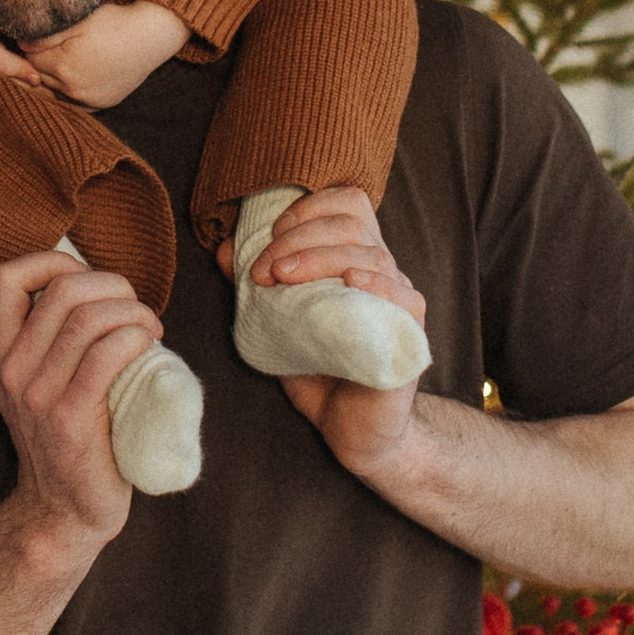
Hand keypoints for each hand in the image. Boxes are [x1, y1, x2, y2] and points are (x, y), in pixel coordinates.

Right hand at [0, 248, 163, 562]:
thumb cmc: (71, 439)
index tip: (89, 281)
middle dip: (113, 285)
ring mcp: (37, 395)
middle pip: (63, 289)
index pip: (6, 279)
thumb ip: (53, 341)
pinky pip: (106, 354)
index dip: (52, 261)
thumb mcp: (40, 385)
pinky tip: (149, 348)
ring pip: (88, 317)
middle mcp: (10, 370)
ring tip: (150, 331)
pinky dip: (136, 338)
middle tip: (138, 311)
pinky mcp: (70, 418)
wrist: (63, 511)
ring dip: (133, 312)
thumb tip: (103, 291)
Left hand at [21, 0, 190, 109]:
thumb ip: (44, 34)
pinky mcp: (99, 105)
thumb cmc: (113, 22)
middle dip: (37, 62)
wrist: (150, 36)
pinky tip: (66, 78)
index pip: (30, 58)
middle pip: (38, 76)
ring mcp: (87, 100)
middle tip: (42, 48)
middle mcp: (74, 89)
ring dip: (48, 78)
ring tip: (53, 61)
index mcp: (64, 66)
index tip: (35, 35)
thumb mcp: (77, 20)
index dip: (31, 45)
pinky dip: (64, 92)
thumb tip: (20, 42)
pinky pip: (71, 103)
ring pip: (51, 92)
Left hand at [262, 188, 430, 475]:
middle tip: (264, 269)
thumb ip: (254, 287)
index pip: (348, 204)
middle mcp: (381, 272)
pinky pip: (403, 295)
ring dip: (320, 257)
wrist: (353, 430)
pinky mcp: (409, 334)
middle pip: (353, 224)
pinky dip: (376, 282)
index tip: (271, 232)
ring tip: (282, 277)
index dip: (310, 207)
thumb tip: (224, 248)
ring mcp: (398, 301)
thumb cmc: (319, 372)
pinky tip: (350, 282)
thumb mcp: (276, 325)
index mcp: (354, 259)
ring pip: (371, 255)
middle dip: (300, 236)